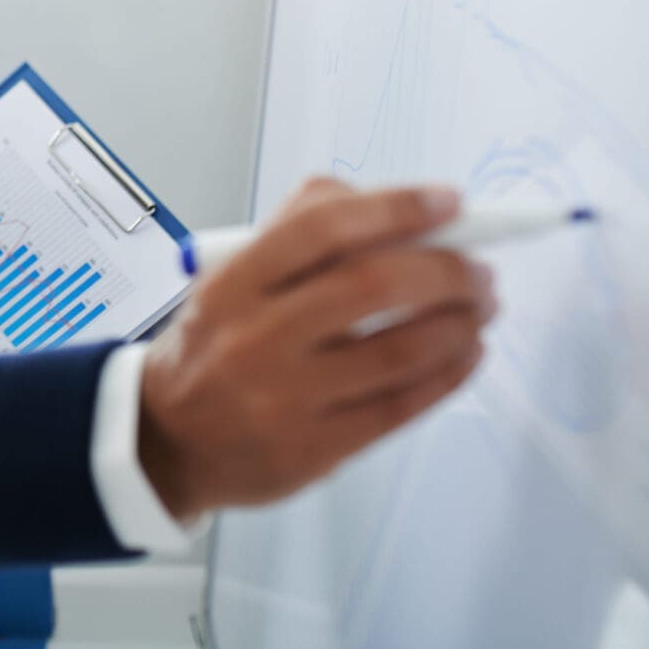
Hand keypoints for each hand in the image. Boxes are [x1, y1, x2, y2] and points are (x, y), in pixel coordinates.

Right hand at [137, 178, 496, 520]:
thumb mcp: (227, 280)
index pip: (321, 228)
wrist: (166, 441)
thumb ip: (294, 233)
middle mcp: (256, 337)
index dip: (394, 208)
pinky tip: (467, 354)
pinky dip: (449, 374)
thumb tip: (385, 205)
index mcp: (232, 284)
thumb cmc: (213, 347)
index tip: (447, 200)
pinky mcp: (316, 448)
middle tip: (478, 269)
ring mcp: (286, 397)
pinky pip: (401, 406)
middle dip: (444, 270)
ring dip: (459, 323)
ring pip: (399, 352)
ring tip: (481, 308)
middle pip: (371, 286)